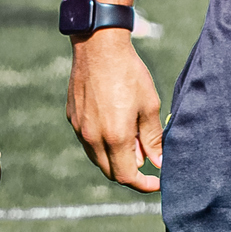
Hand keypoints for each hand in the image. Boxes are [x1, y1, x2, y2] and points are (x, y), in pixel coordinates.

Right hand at [67, 29, 162, 192]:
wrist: (99, 46)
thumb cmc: (129, 73)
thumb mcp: (149, 105)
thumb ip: (153, 139)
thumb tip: (158, 162)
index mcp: (114, 137)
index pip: (127, 176)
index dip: (144, 184)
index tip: (157, 182)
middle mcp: (92, 138)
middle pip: (110, 171)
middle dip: (130, 171)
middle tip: (148, 157)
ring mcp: (79, 129)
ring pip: (97, 158)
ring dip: (115, 158)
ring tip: (133, 138)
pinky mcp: (72, 118)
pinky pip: (88, 141)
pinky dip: (102, 143)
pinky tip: (115, 124)